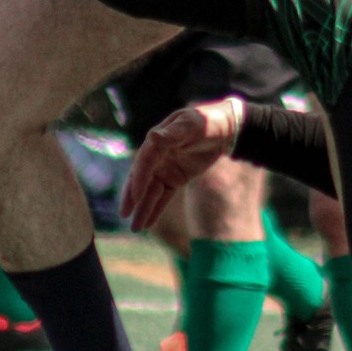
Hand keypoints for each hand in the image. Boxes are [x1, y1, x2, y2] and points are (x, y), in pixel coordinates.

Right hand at [121, 98, 245, 232]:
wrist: (226, 130)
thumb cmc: (208, 122)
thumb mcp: (191, 125)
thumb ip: (172, 133)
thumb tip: (153, 137)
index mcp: (157, 140)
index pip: (145, 162)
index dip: (138, 180)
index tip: (135, 198)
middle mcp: (157, 156)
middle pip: (141, 178)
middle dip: (132, 197)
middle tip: (124, 214)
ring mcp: (165, 168)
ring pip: (151, 191)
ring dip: (143, 209)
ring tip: (136, 228)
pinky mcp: (175, 179)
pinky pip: (163, 197)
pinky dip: (155, 209)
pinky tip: (147, 224)